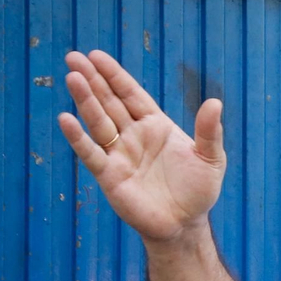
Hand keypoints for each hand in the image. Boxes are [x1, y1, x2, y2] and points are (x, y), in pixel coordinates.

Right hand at [57, 50, 225, 243]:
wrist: (185, 225)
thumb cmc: (198, 190)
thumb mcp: (211, 158)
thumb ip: (209, 131)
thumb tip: (215, 102)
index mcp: (156, 125)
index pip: (131, 94)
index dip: (115, 75)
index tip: (96, 55)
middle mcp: (133, 135)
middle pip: (110, 102)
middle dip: (93, 80)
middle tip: (73, 57)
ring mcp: (119, 154)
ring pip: (98, 121)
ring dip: (85, 100)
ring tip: (72, 77)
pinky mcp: (109, 175)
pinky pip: (91, 153)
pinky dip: (78, 137)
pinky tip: (66, 119)